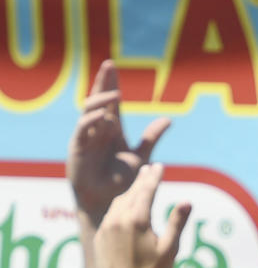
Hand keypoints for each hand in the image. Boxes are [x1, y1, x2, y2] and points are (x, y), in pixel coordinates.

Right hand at [68, 60, 171, 222]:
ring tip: (115, 94)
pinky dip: (92, 120)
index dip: (111, 83)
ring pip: (89, 110)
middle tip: (109, 64)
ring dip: (100, 100)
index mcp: (111, 129)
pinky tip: (104, 115)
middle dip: (103, 82)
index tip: (114, 65)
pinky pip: (82, 129)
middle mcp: (97, 129)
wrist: (108, 203)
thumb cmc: (121, 183)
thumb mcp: (141, 156)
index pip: (112, 102)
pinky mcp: (77, 148)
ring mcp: (86, 137)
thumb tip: (168, 119)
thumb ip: (151, 137)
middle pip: (98, 100)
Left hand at [94, 163, 190, 267]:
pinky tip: (124, 210)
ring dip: (129, 194)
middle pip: (131, 193)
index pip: (147, 190)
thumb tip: (187, 201)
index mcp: (137, 220)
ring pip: (118, 203)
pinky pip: (109, 217)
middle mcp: (118, 220)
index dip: (154, 176)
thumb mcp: (170, 249)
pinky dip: (118, 209)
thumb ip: (177, 223)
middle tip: (147, 169)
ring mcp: (106, 228)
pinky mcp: (99, 238)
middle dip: (141, 180)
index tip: (159, 166)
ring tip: (138, 189)